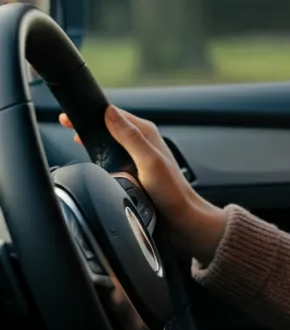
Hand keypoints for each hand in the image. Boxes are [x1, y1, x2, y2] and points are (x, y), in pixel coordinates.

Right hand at [59, 106, 226, 264]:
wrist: (181, 217)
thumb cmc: (171, 191)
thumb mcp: (148, 161)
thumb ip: (130, 136)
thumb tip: (110, 112)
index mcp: (146, 133)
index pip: (115, 114)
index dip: (94, 113)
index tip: (72, 115)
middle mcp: (143, 142)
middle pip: (111, 127)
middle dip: (91, 125)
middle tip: (68, 125)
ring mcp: (139, 156)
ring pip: (111, 142)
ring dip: (96, 140)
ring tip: (76, 139)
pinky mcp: (136, 170)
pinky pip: (114, 157)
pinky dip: (102, 155)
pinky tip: (93, 160)